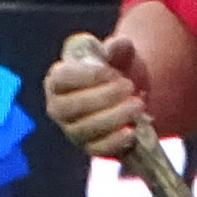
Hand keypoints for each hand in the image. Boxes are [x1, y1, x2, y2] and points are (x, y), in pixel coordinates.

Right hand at [44, 30, 152, 155]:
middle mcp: (58, 107)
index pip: (62, 79)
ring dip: (113, 117)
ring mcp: (72, 130)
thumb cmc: (115, 70)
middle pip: (71, 106)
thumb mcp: (117, 53)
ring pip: (85, 129)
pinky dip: (114, 142)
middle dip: (103, 97)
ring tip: (137, 105)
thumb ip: (116, 47)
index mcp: (58, 80)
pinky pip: (97, 149)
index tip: (112, 73)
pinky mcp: (89, 147)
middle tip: (128, 87)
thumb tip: (114, 46)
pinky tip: (131, 132)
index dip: (87, 76)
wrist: (128, 96)